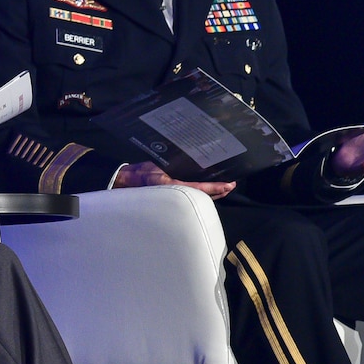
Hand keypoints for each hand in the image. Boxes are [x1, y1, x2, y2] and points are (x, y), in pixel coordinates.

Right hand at [113, 161, 235, 199]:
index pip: (200, 189)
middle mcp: (179, 192)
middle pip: (205, 194)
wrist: (130, 179)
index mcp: (175, 188)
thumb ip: (176, 174)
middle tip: (232, 184)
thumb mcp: (159, 174)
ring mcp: (178, 191)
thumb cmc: (143, 175)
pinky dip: (205, 188)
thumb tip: (195, 169)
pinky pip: (193, 190)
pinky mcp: (176, 189)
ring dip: (215, 190)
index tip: (228, 185)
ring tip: (227, 185)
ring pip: (201, 194)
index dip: (215, 188)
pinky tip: (212, 183)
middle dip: (220, 190)